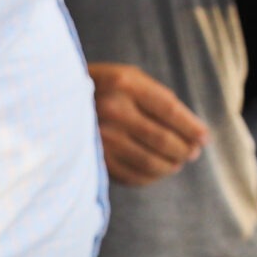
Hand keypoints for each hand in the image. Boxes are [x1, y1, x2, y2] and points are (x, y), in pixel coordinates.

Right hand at [90, 61, 206, 185]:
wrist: (52, 101)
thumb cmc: (103, 88)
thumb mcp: (127, 78)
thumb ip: (160, 99)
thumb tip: (197, 135)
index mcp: (124, 83)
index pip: (170, 110)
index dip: (191, 128)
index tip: (205, 138)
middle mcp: (111, 109)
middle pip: (163, 139)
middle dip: (184, 150)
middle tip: (192, 153)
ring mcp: (100, 136)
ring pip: (150, 161)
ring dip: (171, 166)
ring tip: (177, 163)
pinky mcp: (94, 159)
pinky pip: (133, 176)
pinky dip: (151, 177)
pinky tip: (157, 171)